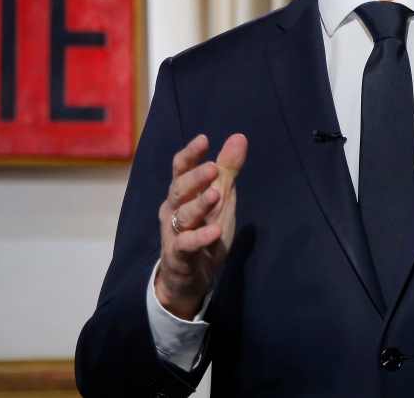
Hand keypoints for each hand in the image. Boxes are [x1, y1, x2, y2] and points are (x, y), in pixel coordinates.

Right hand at [155, 133, 246, 319]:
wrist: (190, 277)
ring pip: (183, 215)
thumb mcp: (221, 197)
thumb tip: (239, 136)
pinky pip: (186, 245)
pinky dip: (200, 237)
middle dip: (196, 178)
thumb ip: (228, 168)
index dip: (191, 154)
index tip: (204, 139)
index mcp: (182, 192)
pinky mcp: (179, 256)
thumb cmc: (203, 228)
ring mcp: (174, 233)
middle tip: (213, 168)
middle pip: (179, 189)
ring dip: (199, 204)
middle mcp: (174, 209)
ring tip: (215, 194)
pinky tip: (214, 231)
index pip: (181, 168)